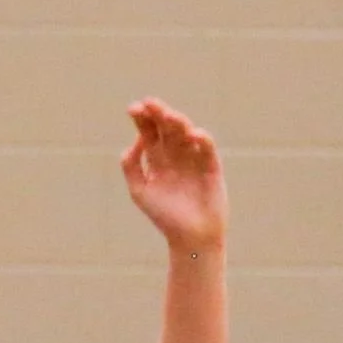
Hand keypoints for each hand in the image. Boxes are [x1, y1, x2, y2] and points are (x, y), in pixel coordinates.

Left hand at [121, 100, 227, 253]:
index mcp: (157, 157)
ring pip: (185, 131)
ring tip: (168, 116)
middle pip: (166, 126)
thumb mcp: (139, 191)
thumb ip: (131, 165)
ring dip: (177, 121)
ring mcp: (194, 157)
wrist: (191, 238)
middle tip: (149, 104)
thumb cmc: (165, 217)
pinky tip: (192, 135)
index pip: (149, 130)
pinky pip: (206, 146)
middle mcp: (175, 153)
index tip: (133, 109)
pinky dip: (201, 138)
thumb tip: (135, 140)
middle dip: (158, 113)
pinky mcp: (211, 165)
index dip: (142, 117)